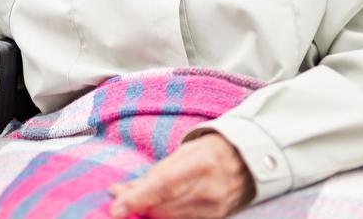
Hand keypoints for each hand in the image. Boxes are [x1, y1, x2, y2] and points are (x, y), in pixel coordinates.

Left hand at [108, 133, 252, 218]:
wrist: (247, 161)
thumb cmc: (210, 150)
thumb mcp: (183, 152)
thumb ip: (155, 173)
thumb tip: (123, 190)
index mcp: (201, 163)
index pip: (162, 185)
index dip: (137, 198)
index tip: (116, 207)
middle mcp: (209, 190)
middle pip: (164, 207)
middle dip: (137, 206)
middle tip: (119, 199)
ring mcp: (214, 208)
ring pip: (171, 218)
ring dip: (149, 213)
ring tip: (135, 202)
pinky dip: (165, 216)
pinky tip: (155, 209)